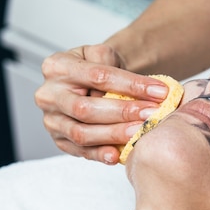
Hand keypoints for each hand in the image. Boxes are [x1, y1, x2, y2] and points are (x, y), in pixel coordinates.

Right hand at [34, 44, 169, 162]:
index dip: (131, 85)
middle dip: (123, 112)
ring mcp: (51, 120)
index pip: (98, 76)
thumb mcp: (105, 55)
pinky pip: (80, 151)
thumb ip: (117, 66)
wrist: (88, 83)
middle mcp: (49, 94)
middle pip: (86, 109)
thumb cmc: (98, 69)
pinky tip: (118, 154)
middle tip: (151, 115)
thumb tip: (144, 89)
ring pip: (81, 133)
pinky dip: (100, 154)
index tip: (160, 92)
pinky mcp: (59, 140)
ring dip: (114, 134)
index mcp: (57, 67)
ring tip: (140, 132)